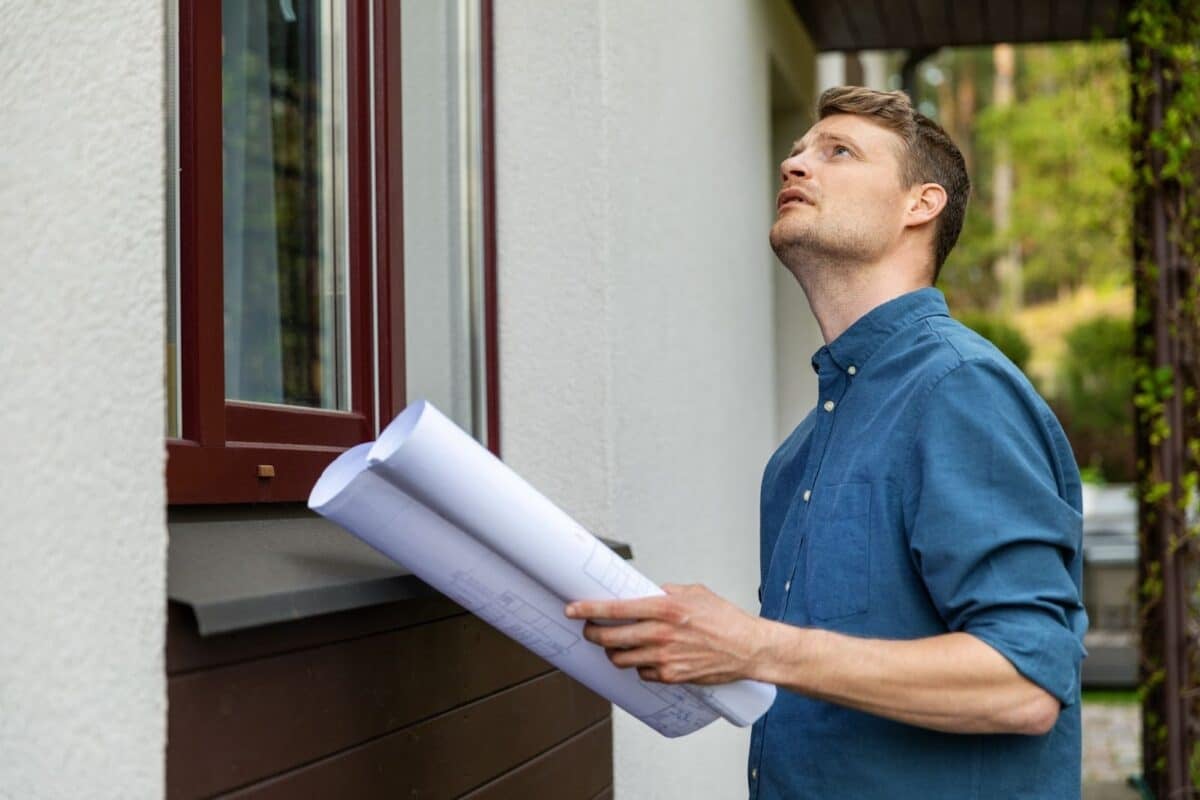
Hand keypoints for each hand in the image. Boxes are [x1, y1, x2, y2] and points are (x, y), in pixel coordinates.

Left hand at [564, 583, 766, 684]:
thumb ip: (668, 592)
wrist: (749, 649)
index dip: (588, 609)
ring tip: (616, 645)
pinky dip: (639, 666)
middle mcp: (661, 633)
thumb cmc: (726, 620)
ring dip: (613, 652)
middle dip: (592, 634)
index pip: (616, 608)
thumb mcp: (696, 593)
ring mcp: (665, 658)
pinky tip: (645, 658)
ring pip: (621, 658)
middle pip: (610, 637)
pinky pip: (642, 673)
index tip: (572, 609)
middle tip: (590, 630)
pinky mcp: (672, 676)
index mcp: (665, 608)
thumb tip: (648, 592)